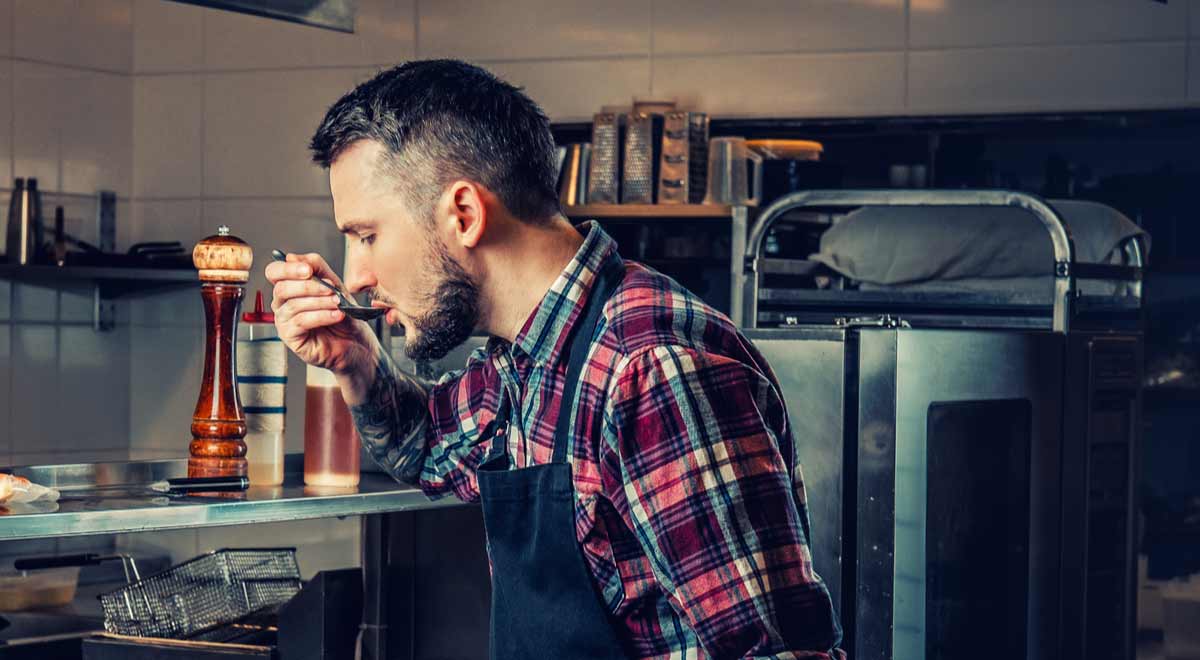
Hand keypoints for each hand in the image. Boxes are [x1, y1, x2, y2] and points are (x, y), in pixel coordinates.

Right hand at [265, 252, 376, 378]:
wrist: (354, 341)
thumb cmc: (343, 313)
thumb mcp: (333, 284)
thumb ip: (316, 267)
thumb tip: (292, 256)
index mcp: (289, 287)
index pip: (275, 272)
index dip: (288, 269)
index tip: (308, 270)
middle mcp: (282, 303)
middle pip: (282, 288)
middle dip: (309, 286)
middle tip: (330, 289)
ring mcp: (284, 320)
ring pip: (294, 305)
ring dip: (320, 302)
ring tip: (337, 303)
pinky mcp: (290, 337)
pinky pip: (301, 322)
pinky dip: (321, 316)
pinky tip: (336, 315)